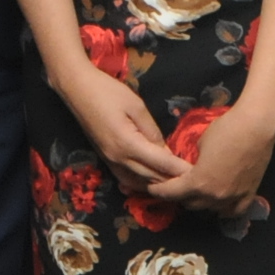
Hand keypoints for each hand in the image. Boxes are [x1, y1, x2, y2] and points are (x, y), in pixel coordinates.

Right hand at [58, 69, 194, 197]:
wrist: (77, 89)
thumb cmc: (108, 92)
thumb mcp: (136, 106)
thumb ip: (152, 131)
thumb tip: (165, 151)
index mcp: (128, 144)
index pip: (160, 163)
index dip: (179, 170)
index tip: (197, 174)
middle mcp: (118, 158)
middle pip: (150, 177)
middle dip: (172, 181)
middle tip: (193, 182)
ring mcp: (110, 160)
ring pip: (137, 181)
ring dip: (156, 184)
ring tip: (175, 185)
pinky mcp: (105, 158)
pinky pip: (125, 177)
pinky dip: (140, 183)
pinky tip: (150, 183)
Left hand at [151, 103, 274, 216]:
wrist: (257, 126)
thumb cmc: (226, 129)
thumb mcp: (200, 143)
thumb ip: (193, 160)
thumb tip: (192, 165)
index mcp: (198, 182)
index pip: (172, 193)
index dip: (159, 191)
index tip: (152, 189)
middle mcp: (214, 196)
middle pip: (190, 204)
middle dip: (181, 195)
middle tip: (177, 186)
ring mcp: (233, 197)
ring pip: (211, 209)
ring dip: (201, 202)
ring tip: (198, 192)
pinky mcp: (249, 194)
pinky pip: (233, 211)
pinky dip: (225, 208)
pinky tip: (221, 202)